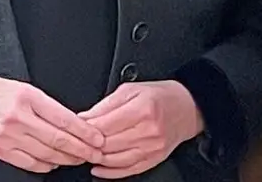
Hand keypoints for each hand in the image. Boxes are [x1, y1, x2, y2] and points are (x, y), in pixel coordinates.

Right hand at [0, 68, 105, 172]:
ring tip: (80, 158)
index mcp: (27, 97)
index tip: (98, 138)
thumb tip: (72, 121)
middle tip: (96, 153)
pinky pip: (30, 163)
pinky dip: (46, 165)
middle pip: (58, 140)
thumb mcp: (22, 87)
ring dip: (67, 159)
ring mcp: (8, 136)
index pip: (64, 118)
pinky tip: (55, 162)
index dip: (85, 132)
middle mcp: (18, 117)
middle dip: (82, 149)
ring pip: (47, 154)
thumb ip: (46, 104)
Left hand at [79, 81, 202, 178]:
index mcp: (142, 109)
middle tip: (77, 141)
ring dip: (97, 158)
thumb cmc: (159, 96)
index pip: (104, 125)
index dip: (85, 129)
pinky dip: (110, 172)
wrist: (187, 108)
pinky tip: (99, 168)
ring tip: (87, 153)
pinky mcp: (154, 159)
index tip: (75, 128)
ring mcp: (153, 148)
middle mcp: (149, 131)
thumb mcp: (130, 90)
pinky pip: (128, 170)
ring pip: (115, 159)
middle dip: (88, 144)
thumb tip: (83, 118)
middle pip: (108, 144)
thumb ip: (105, 105)